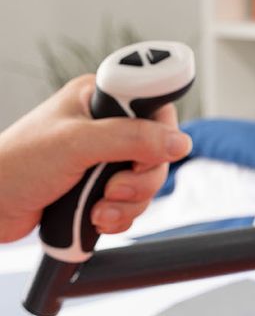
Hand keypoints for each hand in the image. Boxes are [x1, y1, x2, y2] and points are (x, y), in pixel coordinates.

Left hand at [0, 75, 191, 243]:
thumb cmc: (14, 164)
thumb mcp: (76, 144)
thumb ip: (130, 138)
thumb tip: (178, 141)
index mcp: (99, 98)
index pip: (154, 103)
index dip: (160, 130)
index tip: (146, 150)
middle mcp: (106, 125)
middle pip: (158, 150)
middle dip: (140, 179)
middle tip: (113, 188)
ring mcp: (104, 158)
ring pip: (147, 181)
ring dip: (127, 203)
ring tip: (96, 209)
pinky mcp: (100, 187)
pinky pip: (133, 203)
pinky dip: (119, 217)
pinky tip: (94, 218)